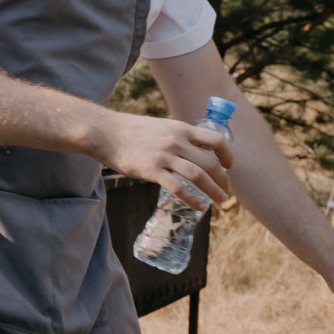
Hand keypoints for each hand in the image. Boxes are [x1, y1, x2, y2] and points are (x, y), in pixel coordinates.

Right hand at [96, 114, 233, 209]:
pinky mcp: (152, 170)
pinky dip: (192, 199)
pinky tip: (199, 206)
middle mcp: (177, 142)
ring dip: (213, 190)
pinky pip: (178, 187)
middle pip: (210, 163)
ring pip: (199, 176)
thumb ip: (176, 137)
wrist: (104, 132)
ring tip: (219, 201)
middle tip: (226, 191)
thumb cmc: (129, 130)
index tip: (228, 166)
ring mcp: (164, 156)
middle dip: (223, 180)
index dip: (227, 155)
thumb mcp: (160, 127)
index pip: (215, 141)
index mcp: (181, 129)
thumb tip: (189, 151)